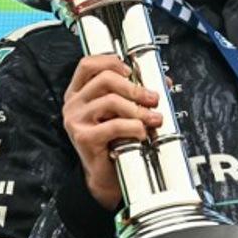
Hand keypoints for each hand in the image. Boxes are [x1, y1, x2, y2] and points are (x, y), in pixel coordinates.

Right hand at [62, 55, 162, 210]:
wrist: (108, 174)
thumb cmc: (116, 140)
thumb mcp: (125, 111)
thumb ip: (138, 93)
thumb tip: (163, 80)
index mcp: (80, 92)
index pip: (88, 64)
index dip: (112, 62)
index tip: (131, 71)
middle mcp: (74, 103)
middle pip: (105, 79)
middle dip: (135, 88)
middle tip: (153, 99)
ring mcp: (75, 120)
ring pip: (111, 101)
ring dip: (138, 110)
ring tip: (152, 119)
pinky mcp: (83, 137)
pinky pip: (114, 125)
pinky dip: (133, 128)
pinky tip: (140, 134)